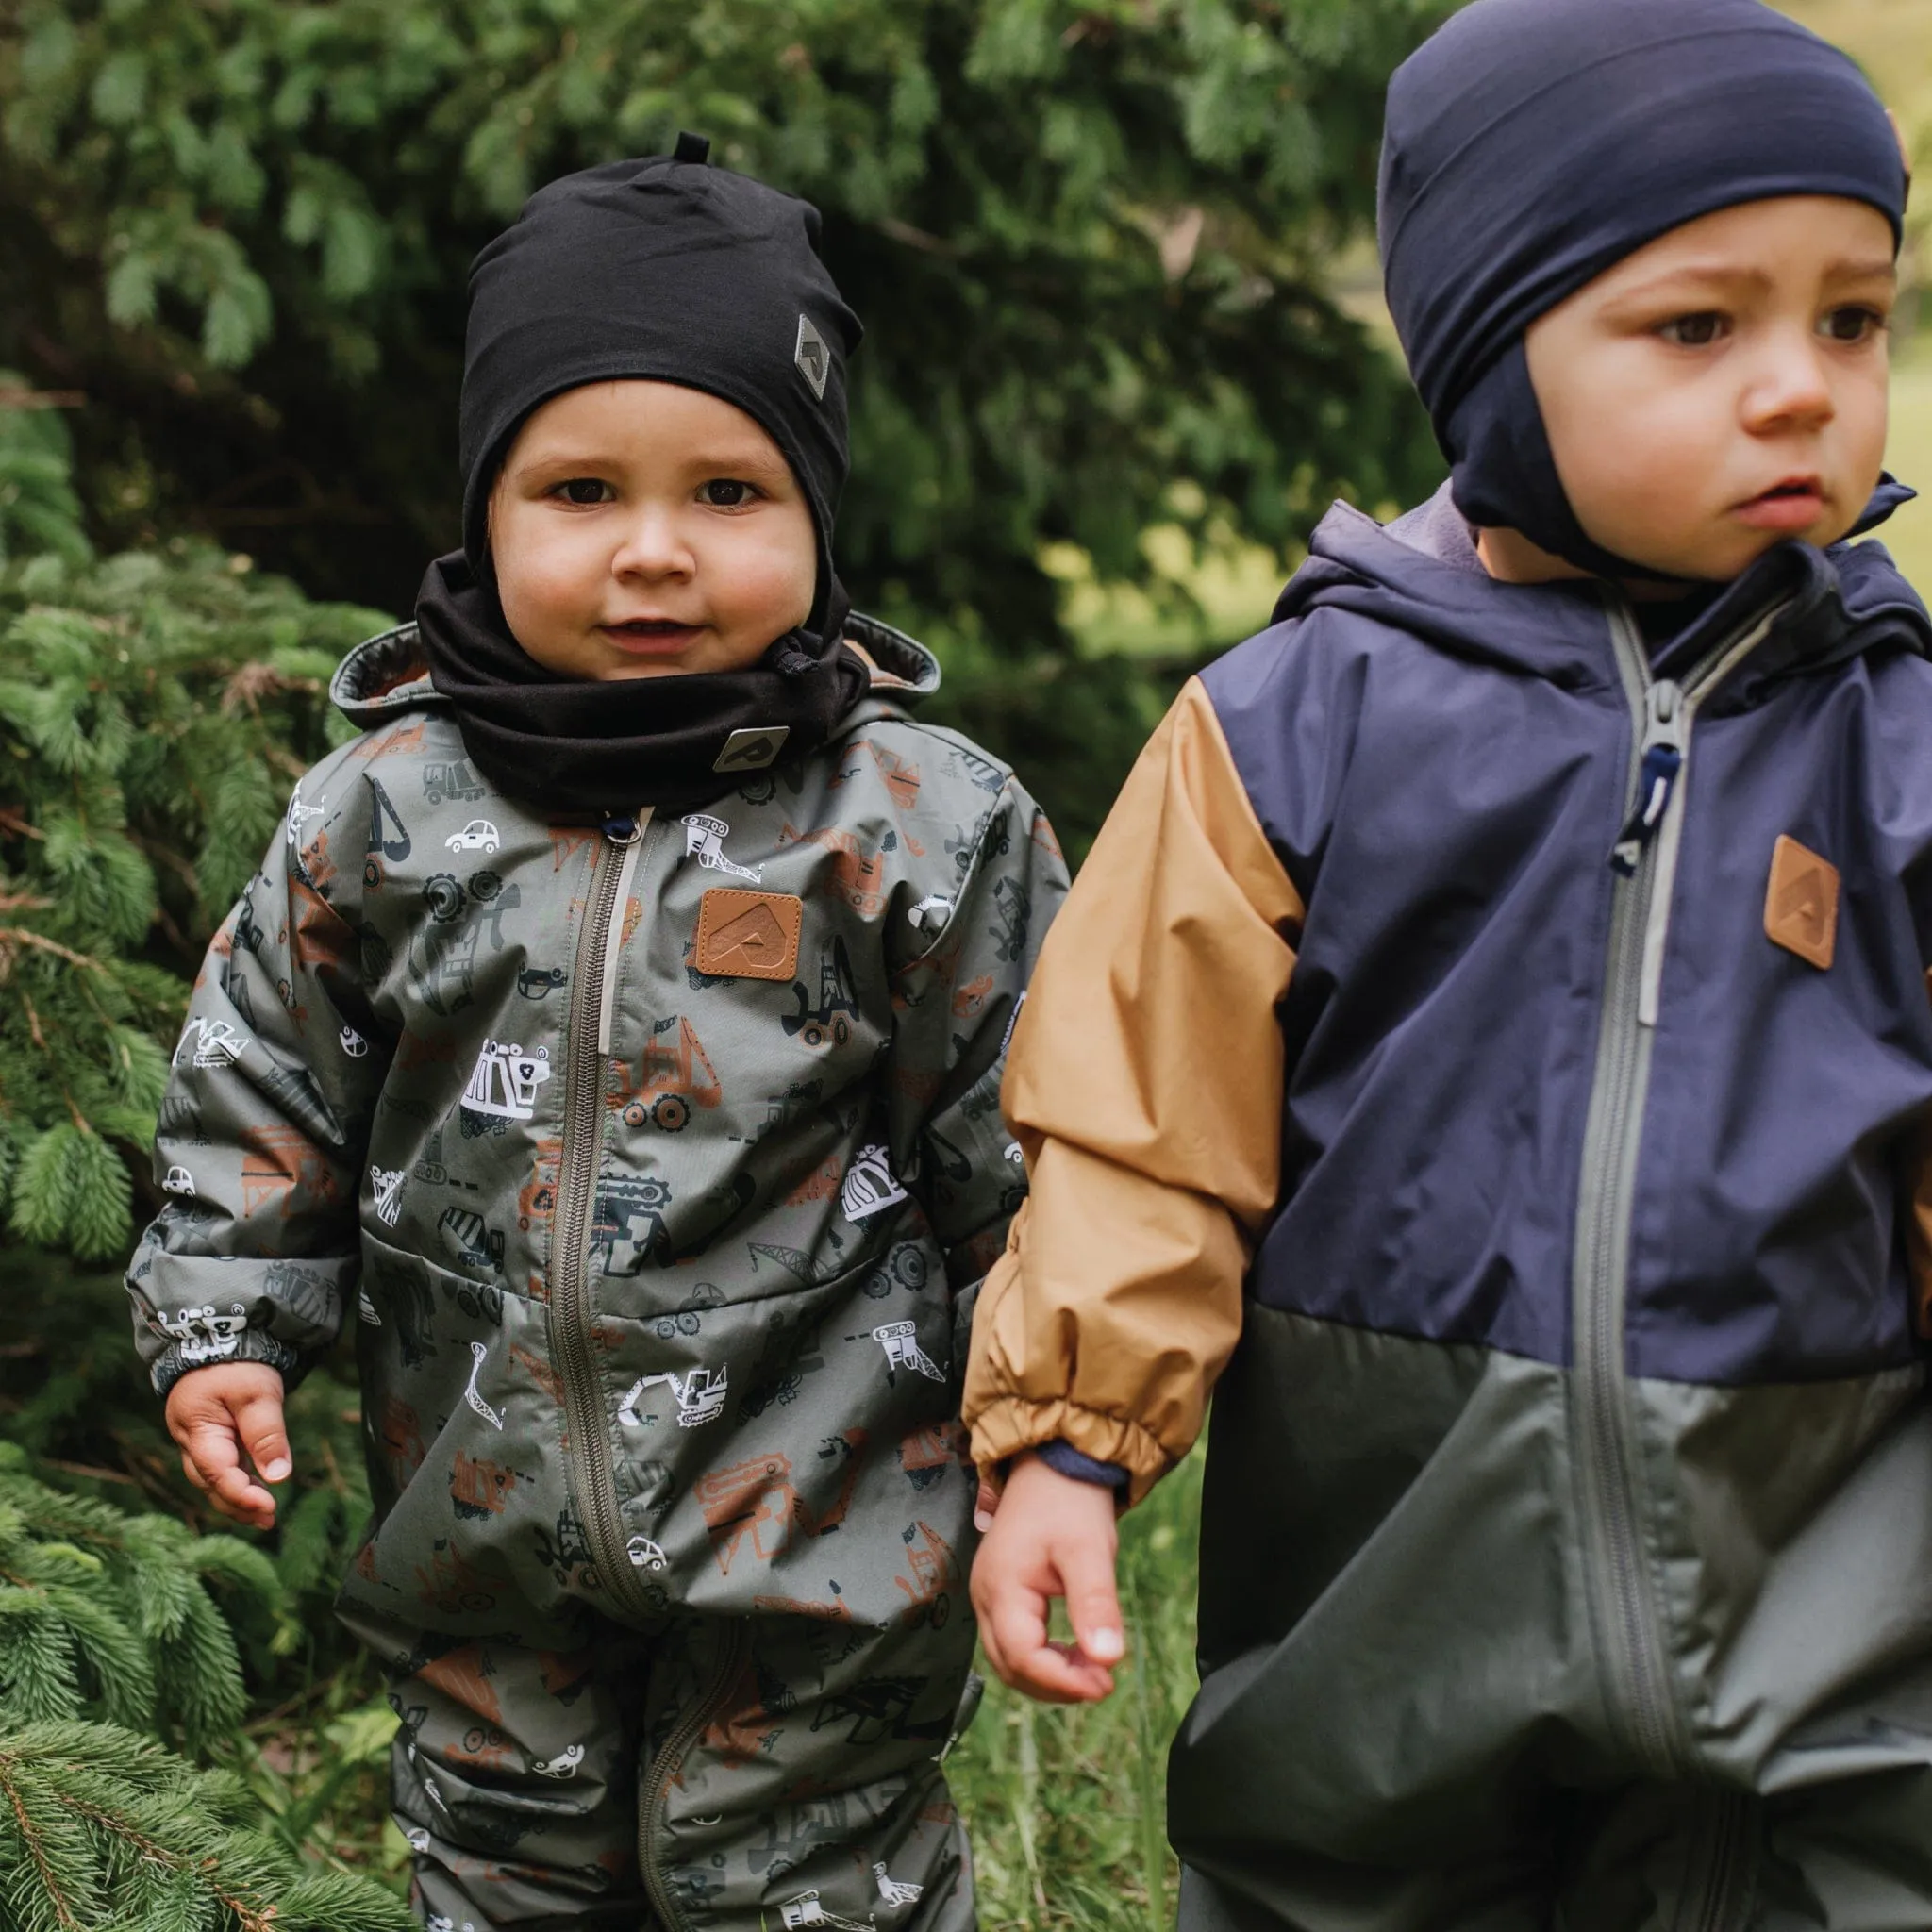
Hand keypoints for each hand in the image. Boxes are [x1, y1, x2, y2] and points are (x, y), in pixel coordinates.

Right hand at [164, 1362, 290, 1529]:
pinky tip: (255, 1490)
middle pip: (209, 1482)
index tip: (269, 1508)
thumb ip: (266, 1433)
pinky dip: (234, 1480)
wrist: (218, 1333)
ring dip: (236, 1497)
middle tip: (268, 1520)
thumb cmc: (236, 1362)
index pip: (217, 1473)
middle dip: (237, 1504)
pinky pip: (217, 1465)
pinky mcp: (207, 1433)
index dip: (241, 1495)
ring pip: (211, 1477)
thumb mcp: (257, 1393)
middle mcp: (189, 1439)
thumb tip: (278, 1477)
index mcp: (196, 1429)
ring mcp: (195, 1437)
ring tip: (264, 1515)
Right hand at [969, 1450, 1124, 1703]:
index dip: (1061, 1681)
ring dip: (1050, 1675)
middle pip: (1010, 1666)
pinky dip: (1044, 1658)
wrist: (1053, 1463)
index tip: (1104, 1685)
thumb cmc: (1069, 1501)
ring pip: (1010, 1659)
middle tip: (1102, 1684)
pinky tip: (1075, 1653)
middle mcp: (985, 1596)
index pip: (1022, 1656)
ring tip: (1093, 1672)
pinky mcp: (1000, 1593)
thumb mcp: (1090, 1550)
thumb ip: (1095, 1603)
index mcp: (1001, 1587)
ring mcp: (989, 1595)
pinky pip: (1014, 1641)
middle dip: (1056, 1685)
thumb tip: (1108, 1659)